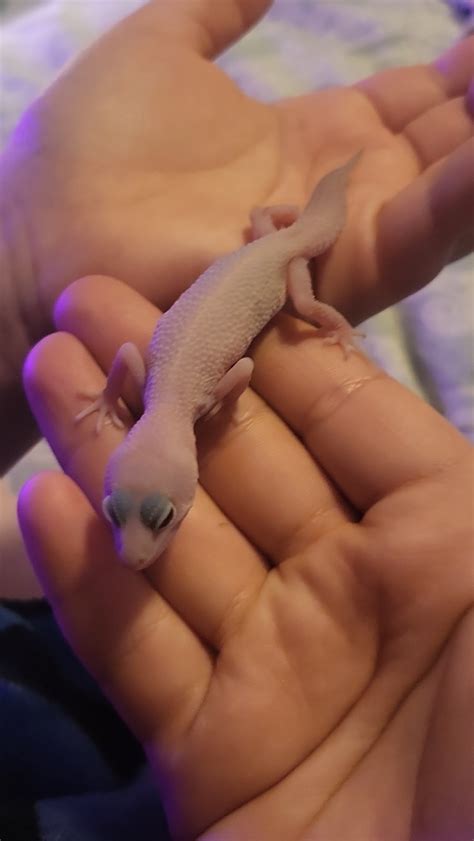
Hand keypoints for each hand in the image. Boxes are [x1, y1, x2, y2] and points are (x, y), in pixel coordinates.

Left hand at [2, 0, 472, 327]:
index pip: (410, 103)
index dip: (458, 69)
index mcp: (310, 140)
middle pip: (444, 147)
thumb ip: (222, 1)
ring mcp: (336, 240)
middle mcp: (337, 195)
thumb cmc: (88, 152)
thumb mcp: (165, 45)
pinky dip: (465, 198)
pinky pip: (417, 237)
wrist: (41, 236)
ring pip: (447, 195)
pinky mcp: (326, 279)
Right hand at [19, 276, 473, 839]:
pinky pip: (141, 656)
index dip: (264, 346)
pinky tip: (42, 507)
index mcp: (440, 534)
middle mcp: (350, 590)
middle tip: (90, 306)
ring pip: (174, 546)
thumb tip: (337, 357)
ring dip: (105, 460)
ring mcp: (276, 672)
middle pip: (237, 466)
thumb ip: (424, 459)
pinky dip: (89, 584)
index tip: (199, 281)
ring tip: (46, 371)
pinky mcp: (215, 760)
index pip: (333, 412)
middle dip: (162, 385)